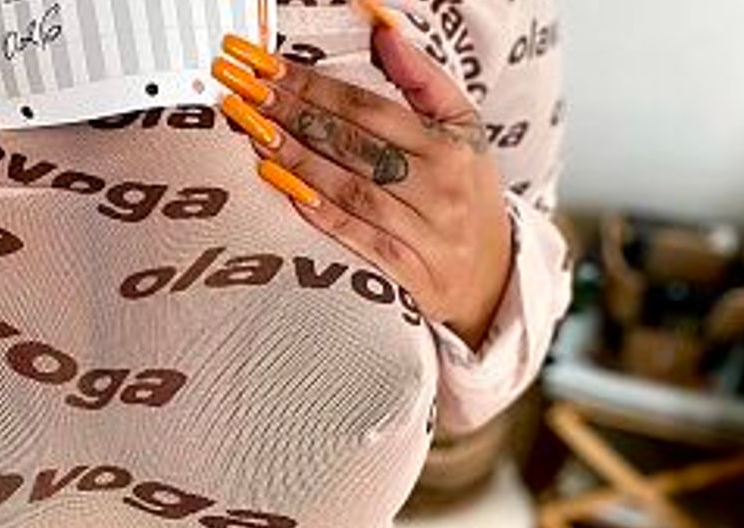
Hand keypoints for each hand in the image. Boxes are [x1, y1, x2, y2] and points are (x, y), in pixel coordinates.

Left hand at [214, 27, 512, 348]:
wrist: (492, 274)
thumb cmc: (466, 193)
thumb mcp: (463, 131)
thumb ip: (425, 81)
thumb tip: (384, 35)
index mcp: (451, 147)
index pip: (370, 108)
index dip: (316, 87)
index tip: (272, 70)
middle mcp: (441, 190)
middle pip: (354, 145)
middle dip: (296, 116)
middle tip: (251, 96)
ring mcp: (427, 235)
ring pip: (350, 190)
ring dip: (298, 161)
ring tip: (258, 135)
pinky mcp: (413, 276)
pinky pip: (359, 240)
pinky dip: (321, 214)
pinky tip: (287, 190)